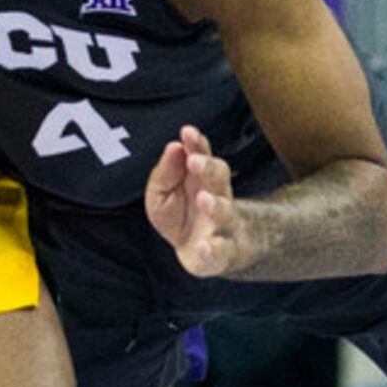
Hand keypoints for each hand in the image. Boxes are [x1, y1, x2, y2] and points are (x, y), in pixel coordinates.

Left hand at [146, 125, 248, 276]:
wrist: (201, 253)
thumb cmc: (180, 215)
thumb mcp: (161, 194)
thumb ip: (165, 173)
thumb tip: (174, 147)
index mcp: (201, 178)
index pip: (202, 156)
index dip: (197, 144)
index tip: (187, 132)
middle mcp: (217, 196)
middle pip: (219, 177)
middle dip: (208, 168)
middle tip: (194, 161)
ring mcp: (222, 225)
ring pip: (225, 212)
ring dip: (215, 206)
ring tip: (203, 199)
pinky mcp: (220, 254)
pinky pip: (220, 251)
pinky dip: (212, 250)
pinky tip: (204, 247)